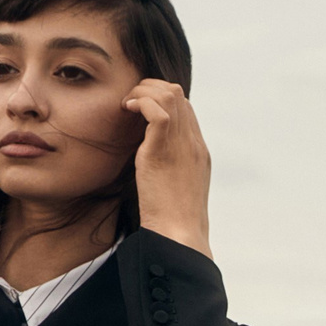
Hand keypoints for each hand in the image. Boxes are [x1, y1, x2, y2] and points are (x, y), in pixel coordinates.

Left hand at [124, 81, 211, 258]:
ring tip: (127, 104)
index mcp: (198, 152)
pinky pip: (158, 110)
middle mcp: (193, 143)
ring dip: (144, 91)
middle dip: (151, 88)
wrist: (179, 237)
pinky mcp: (163, 151)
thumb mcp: (176, 193)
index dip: (161, 99)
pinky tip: (127, 110)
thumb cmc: (173, 224)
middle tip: (131, 102)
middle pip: (178, 93)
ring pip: (169, 94)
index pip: (185, 107)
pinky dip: (141, 102)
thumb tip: (154, 169)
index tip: (140, 109)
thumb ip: (170, 173)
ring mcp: (181, 145)